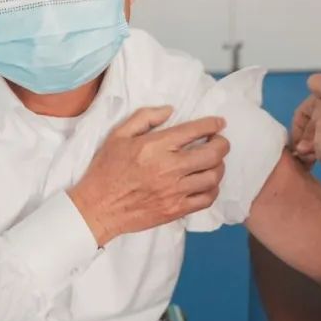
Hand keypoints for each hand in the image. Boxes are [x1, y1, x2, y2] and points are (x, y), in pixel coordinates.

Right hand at [69, 107, 228, 246]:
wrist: (98, 207)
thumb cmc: (106, 169)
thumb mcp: (118, 135)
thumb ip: (145, 117)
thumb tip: (170, 110)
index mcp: (155, 146)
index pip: (194, 131)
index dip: (212, 124)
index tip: (219, 123)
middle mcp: (169, 168)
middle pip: (212, 154)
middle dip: (222, 144)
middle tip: (221, 141)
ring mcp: (174, 191)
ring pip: (213, 177)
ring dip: (219, 166)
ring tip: (214, 162)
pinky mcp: (176, 210)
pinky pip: (206, 199)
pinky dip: (213, 189)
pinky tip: (207, 183)